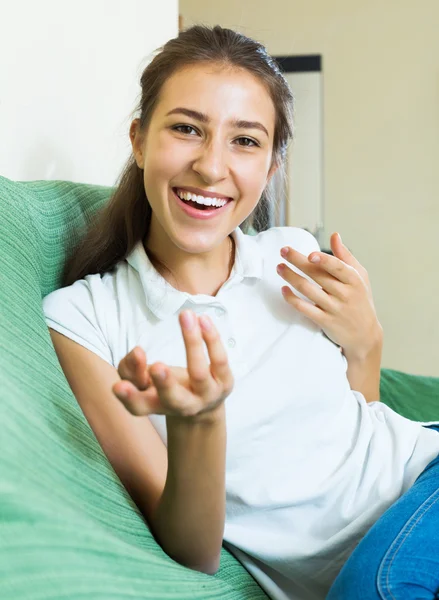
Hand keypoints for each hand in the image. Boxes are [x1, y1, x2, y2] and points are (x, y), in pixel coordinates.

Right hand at [112, 310, 233, 420]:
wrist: (204, 405)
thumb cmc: (166, 387)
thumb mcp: (144, 381)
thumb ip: (130, 368)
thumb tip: (137, 352)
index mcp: (157, 406)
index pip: (139, 406)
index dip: (128, 397)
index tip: (118, 386)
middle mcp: (183, 406)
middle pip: (173, 397)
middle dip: (164, 383)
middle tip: (157, 366)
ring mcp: (206, 396)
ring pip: (199, 373)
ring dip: (192, 342)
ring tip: (186, 315)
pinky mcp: (226, 383)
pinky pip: (219, 360)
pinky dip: (211, 338)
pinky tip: (203, 319)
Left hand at [277, 232, 382, 359]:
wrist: (364, 335)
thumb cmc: (361, 300)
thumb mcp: (360, 277)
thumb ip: (345, 257)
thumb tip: (335, 235)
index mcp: (354, 280)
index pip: (338, 268)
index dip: (324, 261)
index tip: (310, 254)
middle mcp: (344, 294)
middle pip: (318, 276)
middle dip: (298, 262)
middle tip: (283, 251)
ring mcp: (334, 309)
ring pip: (308, 291)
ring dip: (291, 277)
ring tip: (279, 267)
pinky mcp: (324, 321)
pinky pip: (305, 309)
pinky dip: (293, 299)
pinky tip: (284, 289)